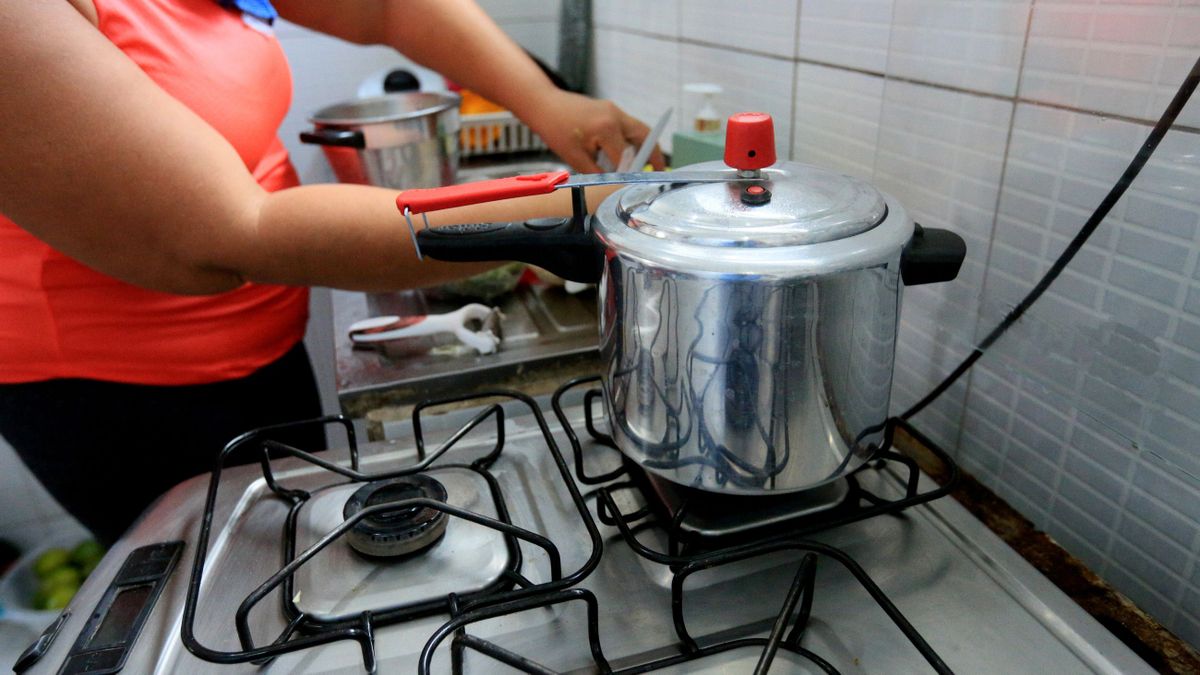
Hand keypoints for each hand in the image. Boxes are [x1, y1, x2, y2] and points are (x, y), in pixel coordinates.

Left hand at [522, 90, 665, 173]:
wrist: (544, 104)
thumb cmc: (555, 130)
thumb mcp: (575, 157)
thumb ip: (596, 172)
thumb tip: (612, 183)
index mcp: (607, 129)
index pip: (625, 157)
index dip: (628, 173)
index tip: (632, 185)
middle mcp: (616, 116)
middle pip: (645, 137)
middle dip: (654, 155)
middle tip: (660, 171)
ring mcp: (614, 110)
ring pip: (639, 130)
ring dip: (645, 146)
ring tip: (648, 164)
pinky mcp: (610, 109)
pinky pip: (628, 126)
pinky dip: (632, 139)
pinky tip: (626, 153)